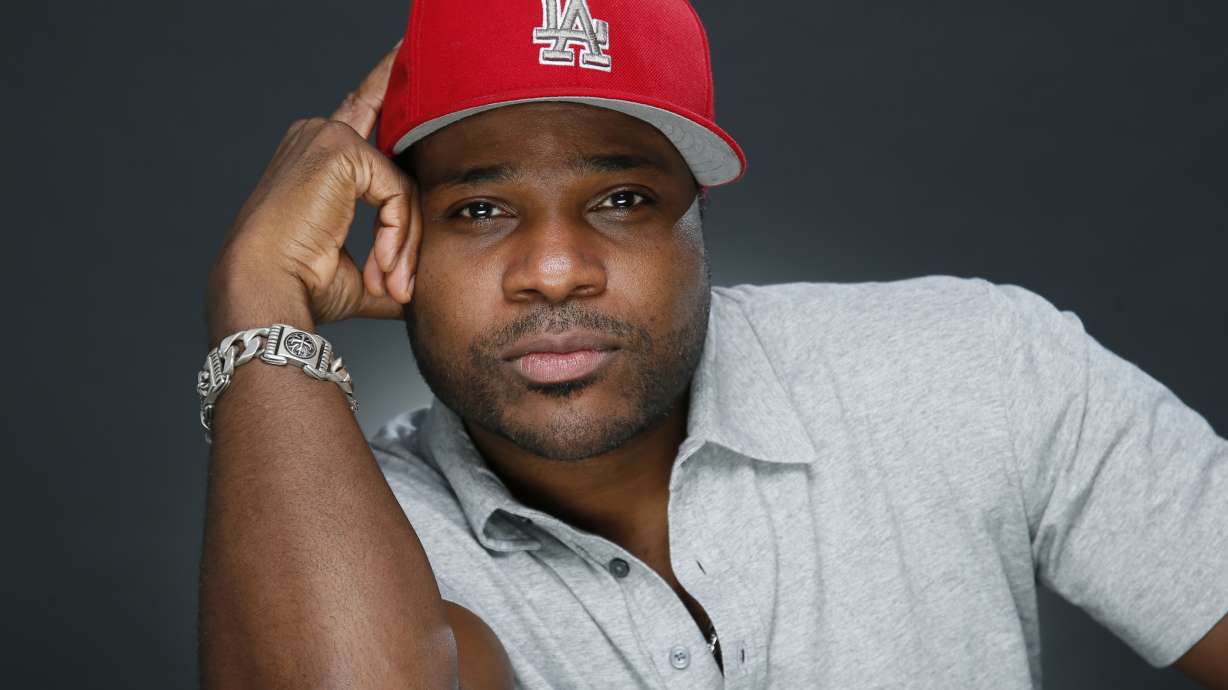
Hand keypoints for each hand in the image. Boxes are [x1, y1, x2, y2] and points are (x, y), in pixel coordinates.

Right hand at [206, 41, 418, 337]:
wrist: (265, 287)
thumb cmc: (297, 283)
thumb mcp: (356, 272)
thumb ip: (389, 264)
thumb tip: (412, 293)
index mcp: (318, 154)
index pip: (366, 112)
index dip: (387, 83)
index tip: (404, 50)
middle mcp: (319, 135)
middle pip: (398, 161)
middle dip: (410, 223)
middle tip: (401, 279)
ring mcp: (328, 137)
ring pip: (402, 187)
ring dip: (402, 244)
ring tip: (388, 283)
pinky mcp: (340, 150)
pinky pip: (397, 192)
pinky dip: (397, 235)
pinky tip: (383, 266)